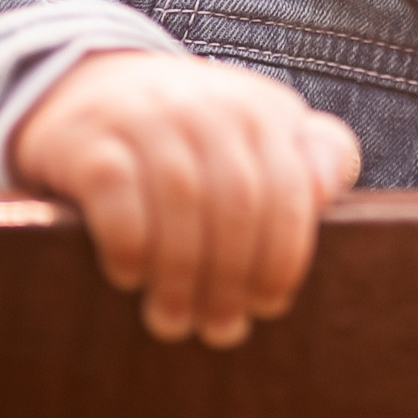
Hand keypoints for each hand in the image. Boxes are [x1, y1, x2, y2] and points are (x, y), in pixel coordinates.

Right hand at [10, 50, 361, 347]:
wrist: (90, 86)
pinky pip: (118, 195)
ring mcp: (147, 118)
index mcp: (262, 111)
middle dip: (233, 277)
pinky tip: (131, 277)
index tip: (270, 305)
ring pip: (181, 202)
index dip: (283, 256)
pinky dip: (129, 244)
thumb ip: (312, 156)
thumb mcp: (260, 130)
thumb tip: (327, 194)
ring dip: (181, 276)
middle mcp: (209, 107)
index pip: (289, 190)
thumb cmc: (193, 131)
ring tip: (175, 323)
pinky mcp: (90, 138)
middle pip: (237, 203)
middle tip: (221, 330)